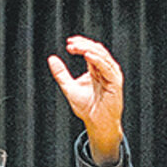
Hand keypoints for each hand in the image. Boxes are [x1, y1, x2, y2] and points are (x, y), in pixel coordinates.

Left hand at [47, 35, 123, 163]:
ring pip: (102, 55)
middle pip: (96, 50)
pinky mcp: (115, 81)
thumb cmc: (86, 108)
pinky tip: (87, 55)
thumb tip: (52, 58)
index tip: (68, 43)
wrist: (97, 123)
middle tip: (71, 43)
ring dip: (88, 49)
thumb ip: (61, 73)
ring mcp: (112, 74)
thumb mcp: (69, 87)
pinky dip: (97, 59)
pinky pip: (106, 67)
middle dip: (83, 44)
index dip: (80, 44)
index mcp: (97, 69)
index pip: (90, 50)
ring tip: (76, 47)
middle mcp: (105, 70)